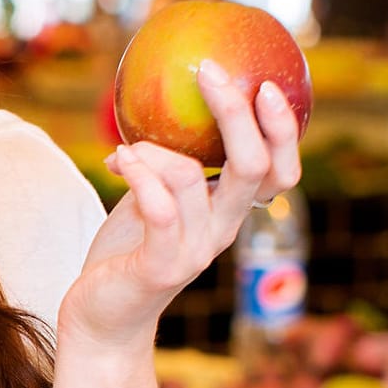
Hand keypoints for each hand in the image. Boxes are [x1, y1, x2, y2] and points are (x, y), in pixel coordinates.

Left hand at [60, 60, 301, 354]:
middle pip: (255, 168)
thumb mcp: (153, 194)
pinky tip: (118, 159)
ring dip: (154, 149)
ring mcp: (196, 250)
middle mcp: (222, 230)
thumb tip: (155, 95)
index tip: (266, 83)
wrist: (104, 316)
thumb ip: (165, 159)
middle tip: (212, 71)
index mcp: (229, 211)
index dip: (283, 130)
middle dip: (238, 114)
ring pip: (191, 177)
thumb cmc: (130, 248)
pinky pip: (160, 209)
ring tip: (126, 147)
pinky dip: (140, 175)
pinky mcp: (162, 266)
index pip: (279, 171)